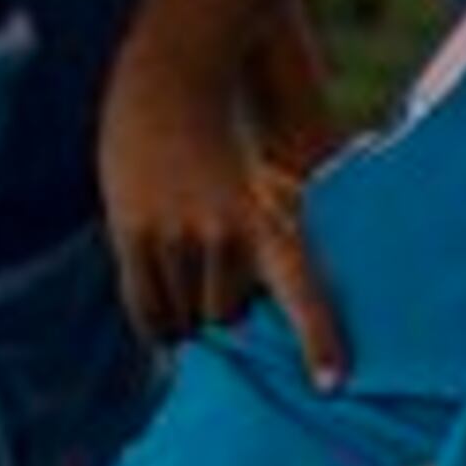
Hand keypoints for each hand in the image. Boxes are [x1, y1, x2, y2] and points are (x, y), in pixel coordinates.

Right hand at [99, 50, 350, 383]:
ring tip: (186, 281)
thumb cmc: (232, 142)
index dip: (317, 340)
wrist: (173, 80)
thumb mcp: (273, 187)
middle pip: (226, 319)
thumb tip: (265, 314)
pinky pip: (146, 307)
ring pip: (184, 318)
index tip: (331, 385)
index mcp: (272, 224)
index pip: (303, 292)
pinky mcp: (134, 232)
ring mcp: (177, 235)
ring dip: (185, 316)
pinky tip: (162, 320)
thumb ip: (281, 245)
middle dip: (222, 317)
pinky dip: (155, 322)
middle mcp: (226, 235)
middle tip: (217, 292)